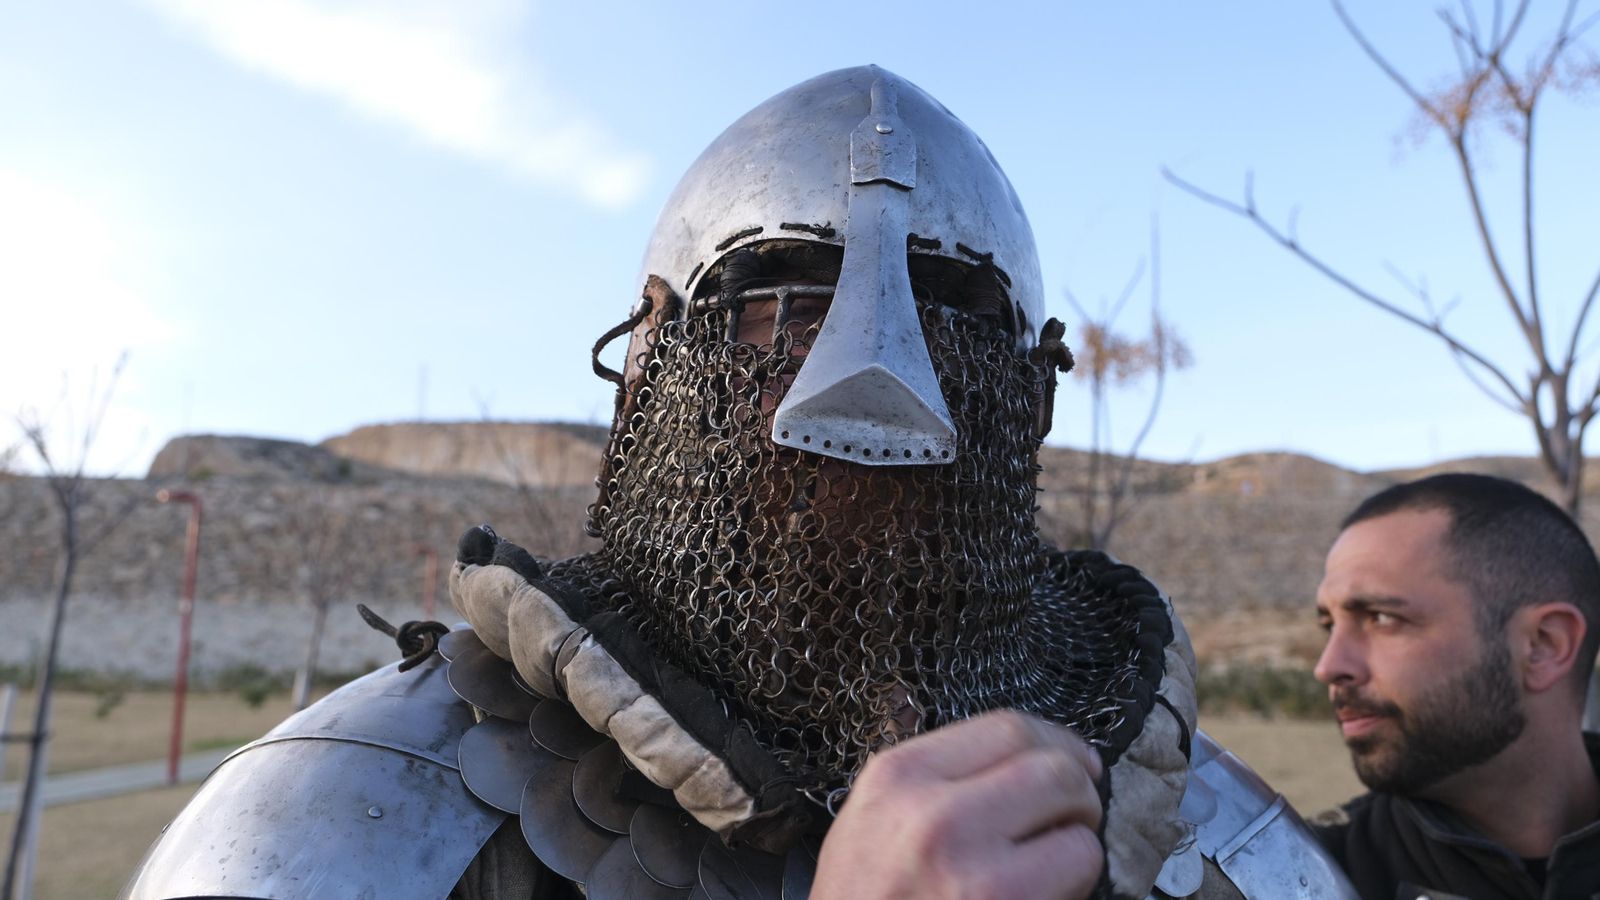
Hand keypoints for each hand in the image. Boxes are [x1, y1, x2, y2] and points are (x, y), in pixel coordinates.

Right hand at [811, 710, 1104, 899]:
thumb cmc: (861, 897)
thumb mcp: (871, 816)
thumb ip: (932, 776)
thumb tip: (1022, 751)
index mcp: (900, 777)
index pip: (1007, 728)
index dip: (1056, 742)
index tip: (1074, 760)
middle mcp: (935, 817)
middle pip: (1052, 768)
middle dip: (1079, 791)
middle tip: (1073, 817)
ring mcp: (974, 872)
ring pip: (1077, 826)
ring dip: (1078, 843)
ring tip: (1053, 863)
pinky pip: (1077, 876)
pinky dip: (1075, 883)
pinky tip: (1042, 893)